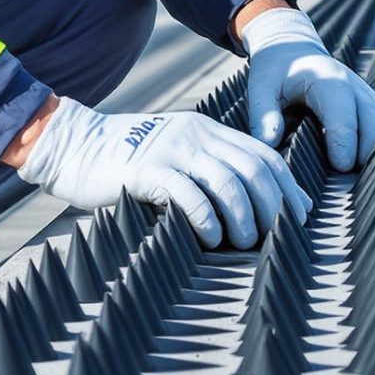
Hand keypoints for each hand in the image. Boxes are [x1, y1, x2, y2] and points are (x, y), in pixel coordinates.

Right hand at [14, 97, 310, 247]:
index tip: (299, 215)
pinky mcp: (149, 169)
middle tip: (276, 235)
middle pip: (253, 169)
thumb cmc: (126, 163)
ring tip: (244, 242)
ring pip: (228, 182)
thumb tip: (245, 210)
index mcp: (208, 132)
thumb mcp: (174, 156)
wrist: (74, 146)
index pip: (262, 156)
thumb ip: (205, 172)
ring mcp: (173, 150)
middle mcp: (197, 136)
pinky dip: (208, 220)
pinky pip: (191, 195)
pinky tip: (212, 238)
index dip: (287, 186)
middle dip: (273, 206)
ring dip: (243, 217)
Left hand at [241, 6, 374, 171]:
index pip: (341, 109)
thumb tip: (268, 143)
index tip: (342, 166)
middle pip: (369, 116)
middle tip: (363, 174)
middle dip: (369, 145)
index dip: (344, 138)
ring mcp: (364, 92)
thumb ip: (263, 115)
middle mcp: (351, 84)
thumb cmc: (274, 73)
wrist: (291, 48)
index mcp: (324, 79)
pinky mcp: (370, 102)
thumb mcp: (261, 89)